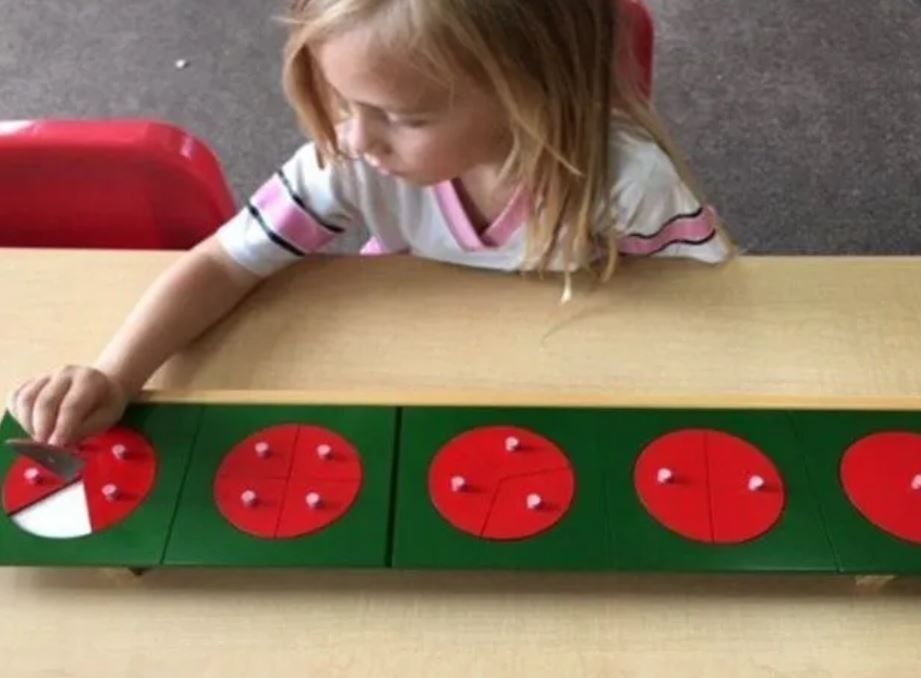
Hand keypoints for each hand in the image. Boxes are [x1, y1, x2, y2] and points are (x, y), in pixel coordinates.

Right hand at [5, 366, 128, 446]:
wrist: (100, 385)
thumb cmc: (104, 405)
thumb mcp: (107, 418)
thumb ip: (84, 429)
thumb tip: (58, 443)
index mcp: (89, 379)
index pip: (71, 405)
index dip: (62, 428)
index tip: (56, 446)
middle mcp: (65, 373)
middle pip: (45, 402)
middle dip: (43, 429)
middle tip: (46, 448)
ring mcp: (46, 376)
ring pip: (26, 400)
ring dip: (30, 425)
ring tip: (43, 438)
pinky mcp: (31, 382)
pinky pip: (16, 399)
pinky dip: (20, 417)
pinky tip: (34, 426)